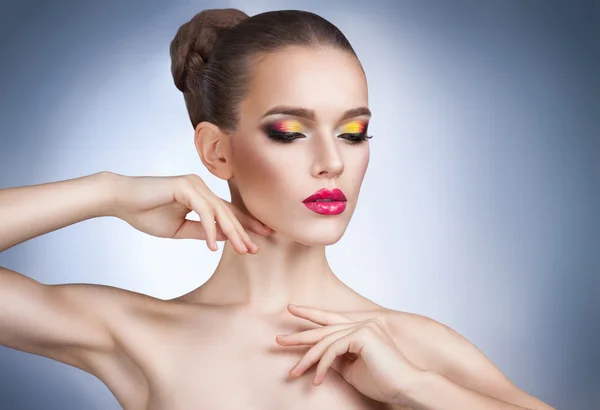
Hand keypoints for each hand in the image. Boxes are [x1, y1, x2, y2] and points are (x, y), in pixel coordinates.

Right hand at [110, 173, 273, 253]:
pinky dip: (210, 229)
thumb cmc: (146, 213)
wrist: (120, 200)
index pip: (227, 213)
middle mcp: (200, 186)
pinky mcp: (185, 186)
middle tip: (255, 249)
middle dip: (243, 232)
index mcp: (200, 195)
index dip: (243, 228)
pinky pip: (203, 210)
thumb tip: (223, 239)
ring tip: (241, 250)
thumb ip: (201, 232)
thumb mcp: (179, 229)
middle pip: (228, 212)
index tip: (256, 244)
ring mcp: (194, 184)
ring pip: (220, 211)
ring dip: (232, 232)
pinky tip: (212, 247)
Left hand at [275, 305, 420, 405]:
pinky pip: (333, 350)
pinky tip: (316, 380)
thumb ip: (337, 359)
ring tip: (293, 373)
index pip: (331, 319)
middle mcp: (363, 323)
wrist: (405, 388)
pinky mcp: (363, 335)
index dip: (310, 314)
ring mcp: (364, 326)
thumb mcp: (352, 369)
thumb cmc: (383, 381)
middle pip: (324, 328)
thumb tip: (320, 356)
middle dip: (299, 335)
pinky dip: (323, 366)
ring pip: (325, 342)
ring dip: (307, 360)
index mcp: (362, 329)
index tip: (292, 309)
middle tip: (279, 340)